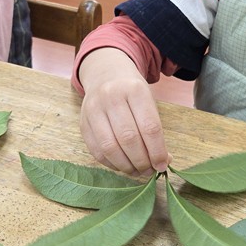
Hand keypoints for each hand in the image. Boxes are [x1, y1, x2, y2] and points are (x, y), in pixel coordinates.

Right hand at [78, 48, 170, 174]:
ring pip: (110, 147)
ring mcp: (93, 110)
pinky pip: (97, 151)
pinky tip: (122, 165)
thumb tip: (163, 162)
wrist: (105, 74)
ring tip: (137, 170)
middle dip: (142, 161)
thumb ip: (155, 131)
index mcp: (134, 90)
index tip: (163, 165)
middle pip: (128, 139)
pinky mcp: (82, 123)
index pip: (149, 127)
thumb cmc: (131, 93)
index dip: (157, 151)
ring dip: (126, 166)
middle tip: (149, 170)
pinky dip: (111, 164)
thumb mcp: (148, 102)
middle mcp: (111, 97)